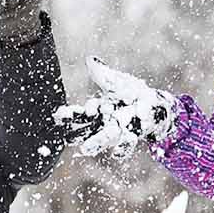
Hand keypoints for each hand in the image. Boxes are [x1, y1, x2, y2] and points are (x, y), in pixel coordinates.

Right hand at [54, 56, 177, 158]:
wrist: (154, 106)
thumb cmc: (131, 92)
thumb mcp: (116, 81)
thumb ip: (101, 74)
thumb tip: (89, 59)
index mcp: (97, 110)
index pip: (78, 114)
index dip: (68, 115)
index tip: (58, 115)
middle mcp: (104, 122)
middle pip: (87, 130)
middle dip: (76, 134)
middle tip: (67, 138)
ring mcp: (118, 130)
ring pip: (103, 139)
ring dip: (94, 144)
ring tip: (85, 149)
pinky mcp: (133, 135)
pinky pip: (126, 146)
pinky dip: (121, 149)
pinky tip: (115, 153)